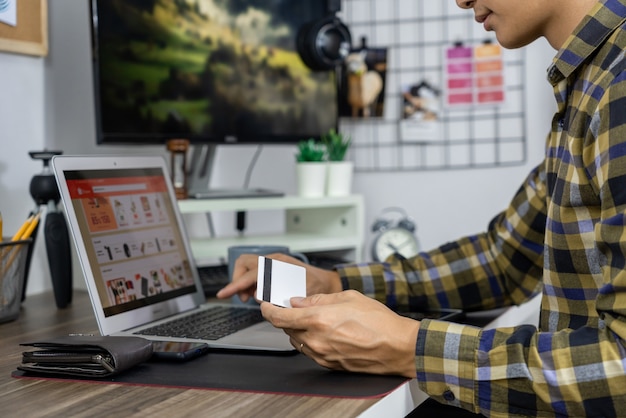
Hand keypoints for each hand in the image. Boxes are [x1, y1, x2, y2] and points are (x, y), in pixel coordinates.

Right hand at [215, 253, 342, 301]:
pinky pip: (255, 271)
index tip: (224, 293)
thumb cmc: (317, 286)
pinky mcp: (274, 266)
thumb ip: (278, 297)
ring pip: (247, 267)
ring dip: (244, 282)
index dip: (236, 284)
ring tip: (250, 296)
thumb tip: (260, 298)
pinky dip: (252, 282)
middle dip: (238, 280)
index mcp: (279, 264)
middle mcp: (274, 260)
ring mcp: (274, 262)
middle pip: (243, 264)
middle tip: (243, 297)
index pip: (251, 273)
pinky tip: (258, 293)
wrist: (327, 282)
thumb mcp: (298, 295)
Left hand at [261, 290, 419, 377]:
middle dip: (288, 317)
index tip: (265, 304)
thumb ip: (318, 299)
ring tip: (318, 319)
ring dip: (300, 330)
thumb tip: (298, 301)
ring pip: (297, 341)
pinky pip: (311, 352)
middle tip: (297, 307)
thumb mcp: (348, 297)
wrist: (398, 347)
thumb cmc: (379, 321)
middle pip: (286, 329)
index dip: (267, 309)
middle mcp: (316, 339)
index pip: (278, 317)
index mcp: (318, 319)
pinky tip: (327, 333)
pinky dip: (311, 341)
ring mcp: (322, 354)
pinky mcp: (329, 365)